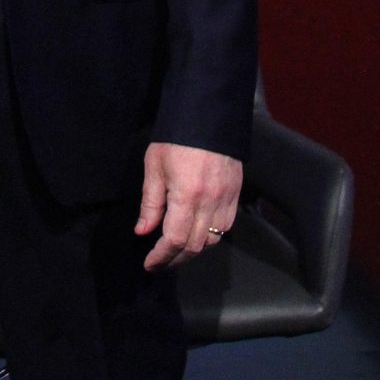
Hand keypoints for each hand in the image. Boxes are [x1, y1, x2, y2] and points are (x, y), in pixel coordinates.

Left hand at [134, 141, 240, 270]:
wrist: (207, 115)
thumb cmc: (176, 138)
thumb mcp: (154, 167)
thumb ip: (150, 203)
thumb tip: (143, 231)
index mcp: (187, 195)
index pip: (175, 240)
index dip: (161, 257)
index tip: (150, 264)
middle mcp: (210, 201)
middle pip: (195, 246)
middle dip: (176, 259)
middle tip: (160, 262)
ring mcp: (226, 199)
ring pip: (213, 240)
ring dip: (194, 250)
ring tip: (176, 250)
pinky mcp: (235, 194)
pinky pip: (226, 226)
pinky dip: (211, 236)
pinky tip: (197, 233)